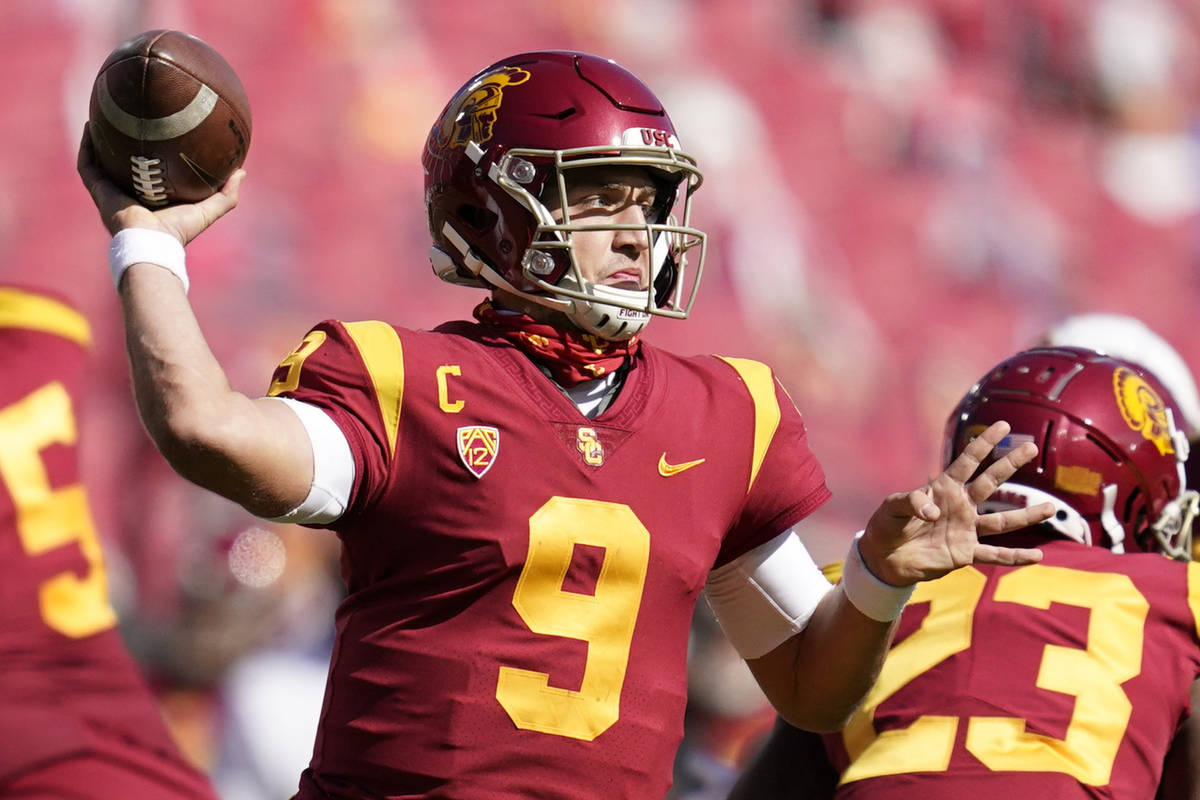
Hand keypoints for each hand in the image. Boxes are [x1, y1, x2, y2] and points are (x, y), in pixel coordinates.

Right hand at [76, 123, 243, 243]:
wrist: (151, 242)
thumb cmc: (178, 230)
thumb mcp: (208, 210)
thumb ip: (226, 194)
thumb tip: (242, 172)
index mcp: (151, 198)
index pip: (149, 173)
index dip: (151, 154)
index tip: (158, 133)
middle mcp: (128, 193)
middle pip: (122, 163)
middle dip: (121, 143)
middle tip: (127, 117)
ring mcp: (110, 192)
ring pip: (100, 160)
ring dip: (98, 139)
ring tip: (102, 114)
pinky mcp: (98, 191)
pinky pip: (87, 164)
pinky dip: (87, 145)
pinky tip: (90, 125)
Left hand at [859, 420, 1052, 585]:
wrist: (884, 557)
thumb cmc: (887, 525)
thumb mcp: (892, 507)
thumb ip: (911, 502)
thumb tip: (933, 513)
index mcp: (943, 488)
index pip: (967, 461)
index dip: (984, 443)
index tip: (1003, 426)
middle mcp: (960, 505)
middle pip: (991, 482)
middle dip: (1010, 464)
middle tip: (1032, 448)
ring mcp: (966, 529)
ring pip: (1002, 520)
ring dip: (1026, 515)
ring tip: (1051, 508)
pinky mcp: (965, 553)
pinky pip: (995, 554)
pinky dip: (1015, 557)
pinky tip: (1037, 556)